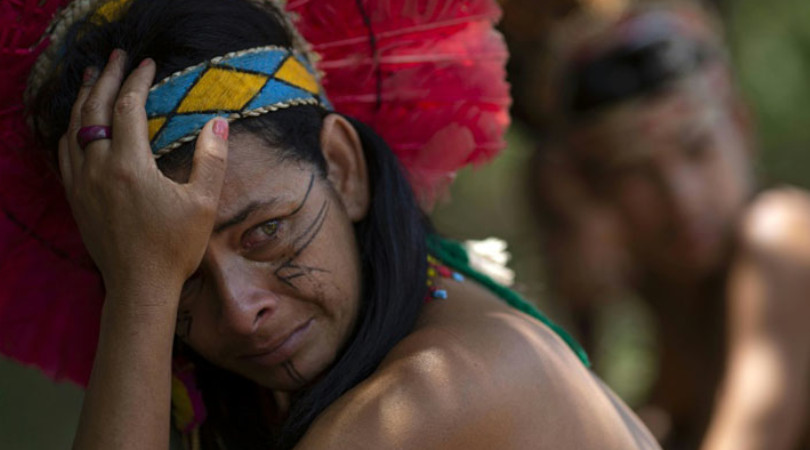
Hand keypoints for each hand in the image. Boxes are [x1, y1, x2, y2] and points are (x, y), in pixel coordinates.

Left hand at [58, 49, 228, 296]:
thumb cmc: (174, 247)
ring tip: (93, 78)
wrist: (139, 286)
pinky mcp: (75, 197)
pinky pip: (64, 152)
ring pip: (74, 128)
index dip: (138, 80)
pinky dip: (70, 129)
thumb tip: (219, 121)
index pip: (130, 107)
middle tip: (118, 56)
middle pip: (96, 109)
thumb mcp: (202, 203)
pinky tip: (77, 124)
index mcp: (130, 165)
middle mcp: (98, 168)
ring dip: (84, 98)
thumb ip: (212, 159)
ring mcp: (82, 183)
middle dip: (107, 78)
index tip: (148, 63)